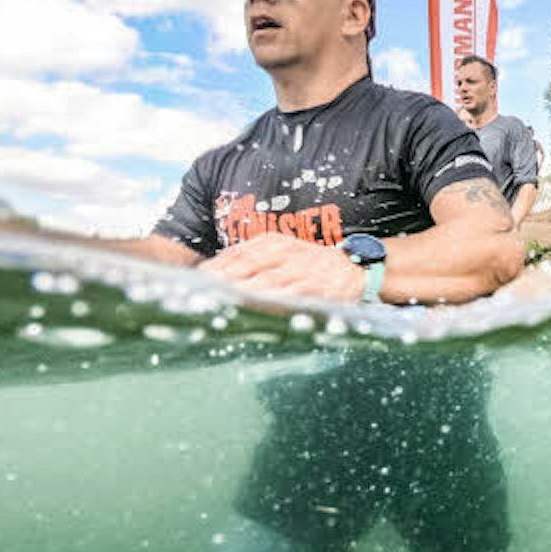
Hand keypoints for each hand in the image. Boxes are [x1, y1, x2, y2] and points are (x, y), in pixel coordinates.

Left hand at [199, 235, 363, 305]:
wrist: (353, 268)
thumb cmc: (311, 263)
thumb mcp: (283, 251)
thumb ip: (254, 259)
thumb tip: (220, 270)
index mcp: (273, 243)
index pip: (238, 253)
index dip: (216, 266)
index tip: (197, 278)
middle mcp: (284, 253)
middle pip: (246, 266)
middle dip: (223, 279)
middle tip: (201, 292)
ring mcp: (298, 270)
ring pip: (264, 281)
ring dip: (241, 292)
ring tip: (221, 301)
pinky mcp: (312, 288)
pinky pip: (287, 296)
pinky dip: (270, 302)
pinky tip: (255, 309)